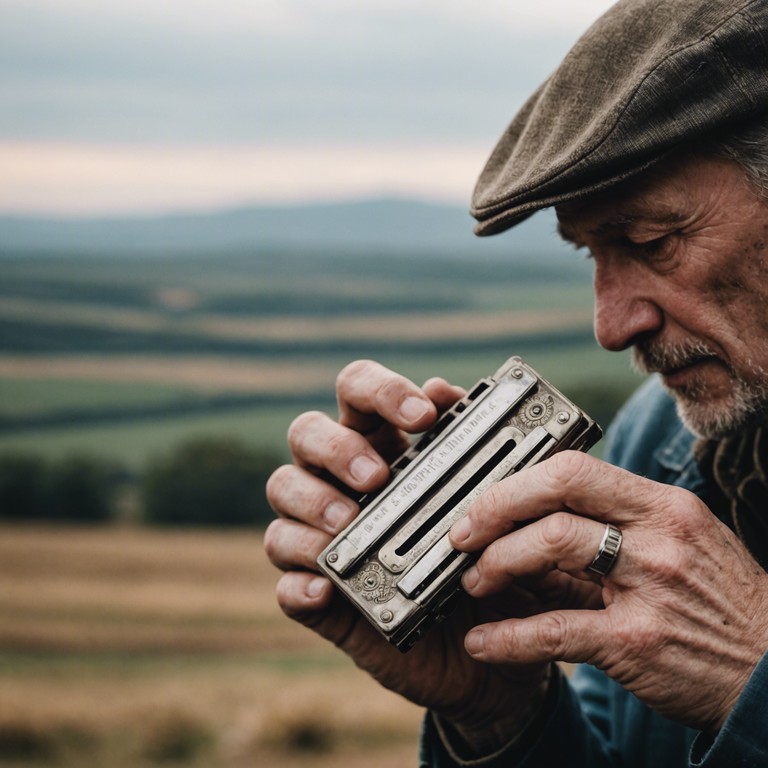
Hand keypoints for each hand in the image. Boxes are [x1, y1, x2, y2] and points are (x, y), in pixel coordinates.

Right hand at [265, 360, 556, 750]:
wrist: (482, 647)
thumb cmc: (479, 560)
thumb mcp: (486, 505)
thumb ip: (468, 447)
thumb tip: (443, 389)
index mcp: (380, 445)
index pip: (358, 391)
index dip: (381, 390)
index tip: (422, 416)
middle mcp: (340, 479)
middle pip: (305, 431)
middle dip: (336, 447)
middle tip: (377, 478)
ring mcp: (319, 533)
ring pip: (282, 491)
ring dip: (312, 501)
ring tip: (346, 524)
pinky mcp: (315, 595)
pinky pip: (284, 582)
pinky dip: (300, 583)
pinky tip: (327, 590)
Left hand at [450, 450, 767, 729]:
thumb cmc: (717, 601)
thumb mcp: (676, 544)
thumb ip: (611, 527)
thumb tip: (533, 522)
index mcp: (661, 505)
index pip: (574, 468)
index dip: (518, 481)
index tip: (485, 500)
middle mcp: (658, 535)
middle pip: (557, 493)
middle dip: (495, 510)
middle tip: (463, 535)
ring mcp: (651, 586)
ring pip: (551, 546)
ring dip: (496, 562)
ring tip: (473, 581)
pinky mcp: (638, 643)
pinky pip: (556, 631)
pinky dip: (508, 636)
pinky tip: (482, 641)